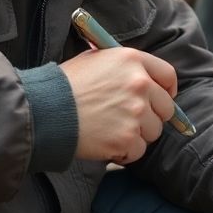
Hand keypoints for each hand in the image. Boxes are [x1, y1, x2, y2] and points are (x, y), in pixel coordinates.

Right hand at [60, 47, 176, 162]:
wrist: (45, 110)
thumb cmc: (65, 85)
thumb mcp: (94, 60)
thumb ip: (122, 66)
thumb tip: (140, 74)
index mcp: (132, 60)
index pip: (167, 75)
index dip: (167, 90)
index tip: (162, 99)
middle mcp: (139, 84)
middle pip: (165, 108)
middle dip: (151, 116)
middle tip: (130, 121)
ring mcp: (135, 112)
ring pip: (153, 131)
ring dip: (136, 135)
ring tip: (110, 130)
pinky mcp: (127, 138)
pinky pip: (138, 151)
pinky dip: (124, 152)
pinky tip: (105, 143)